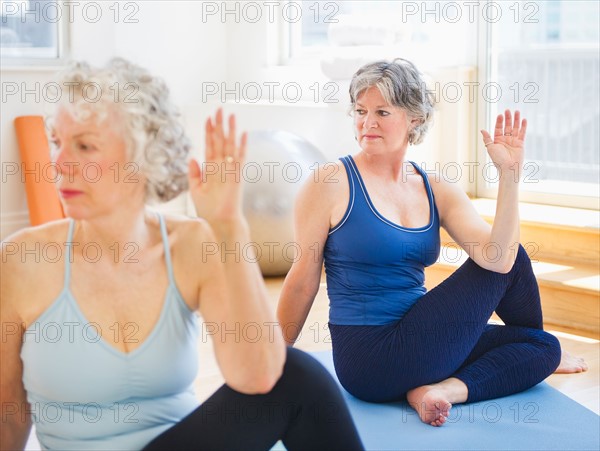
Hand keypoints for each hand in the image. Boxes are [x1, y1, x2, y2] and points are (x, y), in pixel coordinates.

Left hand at [188, 109, 246, 223]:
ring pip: (231, 146)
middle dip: (219, 125)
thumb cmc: (208, 209)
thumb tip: (191, 157)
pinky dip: (242, 146)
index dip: (209, 132)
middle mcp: (221, 166)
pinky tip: (243, 134)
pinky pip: (241, 158)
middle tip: (219, 108)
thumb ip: (193, 173)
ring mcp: (230, 169)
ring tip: (230, 115)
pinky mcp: (237, 175)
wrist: (219, 222)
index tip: (208, 118)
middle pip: (220, 141)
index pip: (210, 145)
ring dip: (231, 130)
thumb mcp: (195, 189)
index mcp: (210, 168)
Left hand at [480, 110, 526, 179]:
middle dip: (508, 118)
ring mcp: (513, 141)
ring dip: (516, 120)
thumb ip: (487, 138)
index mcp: (497, 141)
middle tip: (508, 110)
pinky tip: (524, 119)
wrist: (508, 168)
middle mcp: (505, 140)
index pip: (499, 128)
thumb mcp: (490, 147)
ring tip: (517, 111)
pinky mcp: (521, 143)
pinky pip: (522, 133)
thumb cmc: (498, 159)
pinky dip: (523, 126)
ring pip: (515, 128)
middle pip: (507, 126)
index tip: (500, 115)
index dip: (499, 121)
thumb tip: (482, 130)